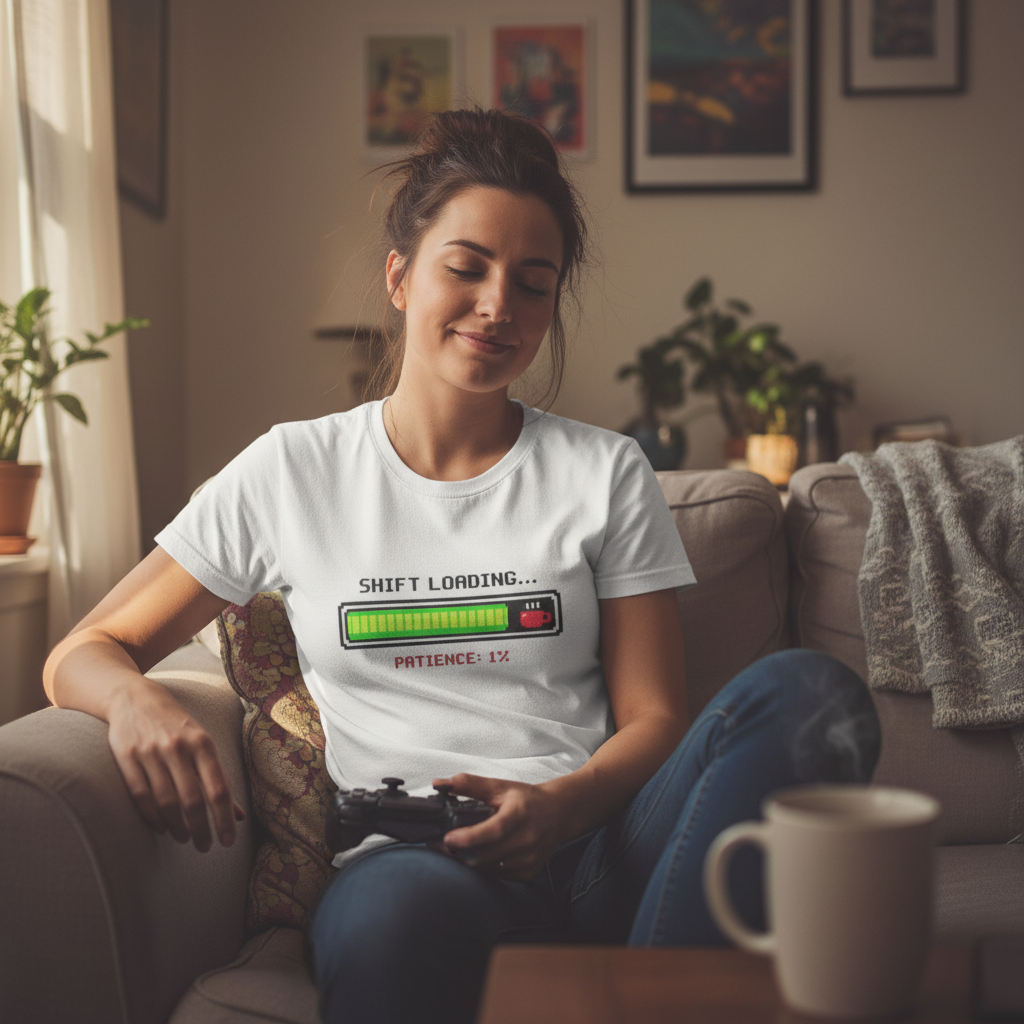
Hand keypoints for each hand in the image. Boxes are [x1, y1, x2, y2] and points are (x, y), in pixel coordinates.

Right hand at [106, 678, 244, 851]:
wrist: (134, 697)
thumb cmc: (176, 724)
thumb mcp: (202, 742)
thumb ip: (218, 776)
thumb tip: (238, 815)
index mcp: (202, 742)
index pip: (218, 789)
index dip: (223, 818)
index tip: (228, 841)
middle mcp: (177, 747)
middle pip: (192, 800)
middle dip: (201, 829)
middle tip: (206, 847)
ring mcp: (150, 752)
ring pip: (166, 802)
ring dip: (177, 827)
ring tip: (186, 839)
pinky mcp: (126, 757)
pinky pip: (140, 795)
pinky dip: (152, 817)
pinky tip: (162, 828)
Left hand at [433, 773, 567, 880]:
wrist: (558, 813)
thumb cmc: (527, 799)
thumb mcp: (500, 786)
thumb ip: (469, 784)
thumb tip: (439, 784)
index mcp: (520, 814)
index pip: (494, 830)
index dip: (469, 837)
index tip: (448, 838)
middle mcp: (528, 838)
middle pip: (487, 854)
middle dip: (459, 853)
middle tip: (440, 845)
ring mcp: (530, 858)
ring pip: (489, 868)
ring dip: (469, 862)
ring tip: (455, 851)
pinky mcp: (529, 872)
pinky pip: (498, 876)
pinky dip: (484, 868)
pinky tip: (477, 857)